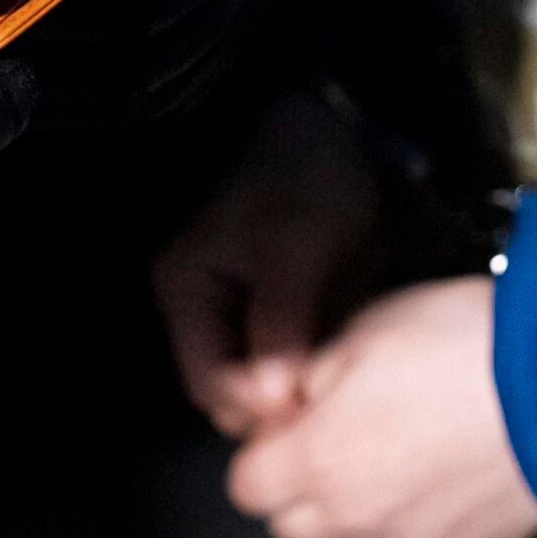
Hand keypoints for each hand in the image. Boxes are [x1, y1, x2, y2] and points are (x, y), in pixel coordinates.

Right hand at [154, 87, 384, 435]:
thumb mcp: (295, 245)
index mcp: (189, 291)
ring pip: (266, 384)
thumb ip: (281, 321)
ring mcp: (246, 316)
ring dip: (300, 389)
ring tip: (341, 379)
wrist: (336, 130)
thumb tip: (275, 398)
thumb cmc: (305, 174)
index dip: (254, 405)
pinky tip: (347, 361)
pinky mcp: (283, 315)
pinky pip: (295, 363)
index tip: (307, 407)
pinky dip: (318, 370)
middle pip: (233, 392)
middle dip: (277, 403)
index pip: (208, 382)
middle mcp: (208, 311)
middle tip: (330, 399)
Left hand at [228, 277, 536, 537]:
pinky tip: (435, 494)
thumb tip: (294, 404)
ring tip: (391, 462)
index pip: (247, 488)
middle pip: (294, 528)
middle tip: (336, 436)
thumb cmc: (459, 344)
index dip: (264, 449)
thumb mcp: (363, 329)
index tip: (292, 418)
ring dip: (354, 517)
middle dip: (300, 487)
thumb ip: (310, 378)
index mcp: (317, 462)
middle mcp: (357, 519)